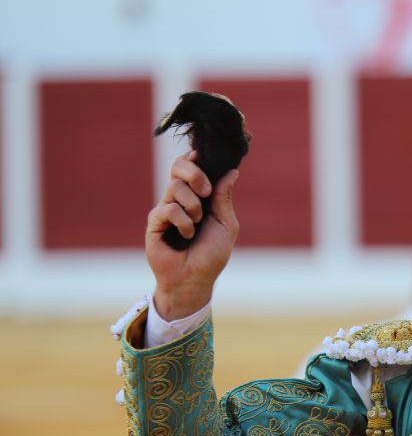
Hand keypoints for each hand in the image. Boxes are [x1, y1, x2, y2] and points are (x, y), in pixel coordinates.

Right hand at [145, 151, 239, 319]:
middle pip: (178, 166)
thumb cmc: (211, 255)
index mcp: (198, 197)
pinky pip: (168, 209)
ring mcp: (166, 209)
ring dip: (193, 206)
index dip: (194, 159)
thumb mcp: (226, 225)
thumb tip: (233, 172)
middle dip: (194, 173)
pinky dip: (183, 222)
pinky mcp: (154, 221)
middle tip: (205, 191)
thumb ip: (224, 198)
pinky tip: (186, 236)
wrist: (195, 279)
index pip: (191, 167)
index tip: (202, 156)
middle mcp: (180, 199)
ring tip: (196, 225)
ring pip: (175, 187)